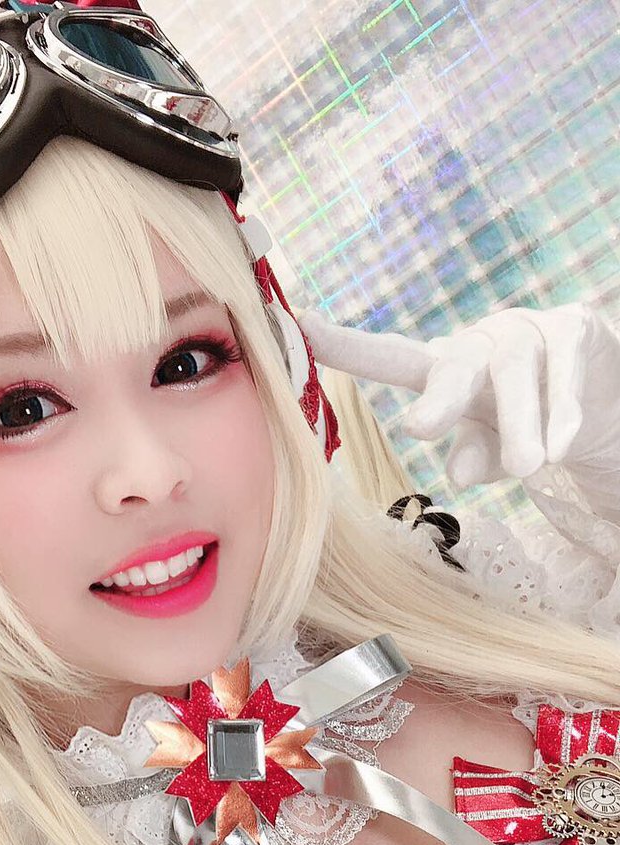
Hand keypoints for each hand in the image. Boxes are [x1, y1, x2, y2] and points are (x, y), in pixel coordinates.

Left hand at [301, 304, 619, 488]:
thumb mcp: (492, 449)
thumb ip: (474, 456)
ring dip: (520, 420)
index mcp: (443, 370)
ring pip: (514, 368)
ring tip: (528, 468)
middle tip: (420, 430)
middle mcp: (479, 344)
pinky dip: (561, 408)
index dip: (348, 345)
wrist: (602, 407)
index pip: (391, 358)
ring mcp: (528, 330)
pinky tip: (559, 446)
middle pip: (453, 362)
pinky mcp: (575, 329)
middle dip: (437, 395)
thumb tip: (456, 471)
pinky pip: (564, 366)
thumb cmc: (524, 428)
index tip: (301, 326)